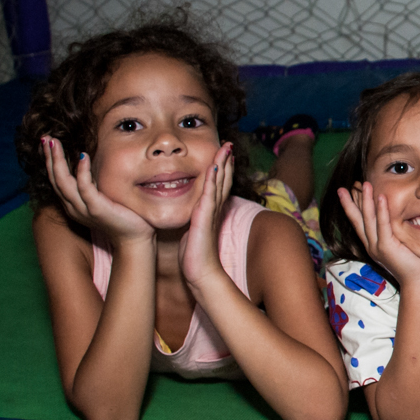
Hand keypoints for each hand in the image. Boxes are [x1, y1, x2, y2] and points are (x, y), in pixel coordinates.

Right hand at [41, 136, 153, 243]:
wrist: (135, 238)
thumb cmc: (123, 216)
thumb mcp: (103, 198)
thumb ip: (93, 185)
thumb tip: (88, 164)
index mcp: (73, 204)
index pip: (56, 180)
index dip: (50, 161)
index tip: (48, 143)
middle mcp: (73, 207)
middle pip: (55, 179)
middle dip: (49, 157)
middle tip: (45, 138)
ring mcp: (83, 209)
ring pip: (63, 182)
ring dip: (58, 161)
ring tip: (54, 143)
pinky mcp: (97, 210)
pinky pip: (85, 188)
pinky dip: (82, 172)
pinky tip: (83, 156)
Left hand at [180, 142, 234, 286]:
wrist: (201, 273)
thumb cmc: (196, 257)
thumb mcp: (194, 234)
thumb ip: (195, 223)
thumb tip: (191, 219)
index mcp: (211, 212)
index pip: (219, 186)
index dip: (223, 170)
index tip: (225, 155)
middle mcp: (214, 209)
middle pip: (224, 181)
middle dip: (226, 162)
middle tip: (229, 145)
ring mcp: (211, 212)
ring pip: (219, 183)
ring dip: (222, 165)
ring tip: (225, 149)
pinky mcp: (205, 217)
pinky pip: (209, 194)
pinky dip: (213, 179)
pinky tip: (213, 166)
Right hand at [337, 182, 419, 285]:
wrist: (418, 281)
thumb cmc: (414, 262)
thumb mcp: (400, 243)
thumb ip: (394, 231)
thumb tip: (398, 214)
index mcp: (372, 244)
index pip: (359, 223)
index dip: (352, 207)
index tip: (347, 192)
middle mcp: (371, 245)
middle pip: (357, 220)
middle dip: (349, 203)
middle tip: (342, 188)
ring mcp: (377, 247)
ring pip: (368, 220)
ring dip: (366, 201)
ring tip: (364, 184)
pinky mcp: (387, 248)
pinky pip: (383, 226)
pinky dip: (381, 211)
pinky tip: (380, 197)